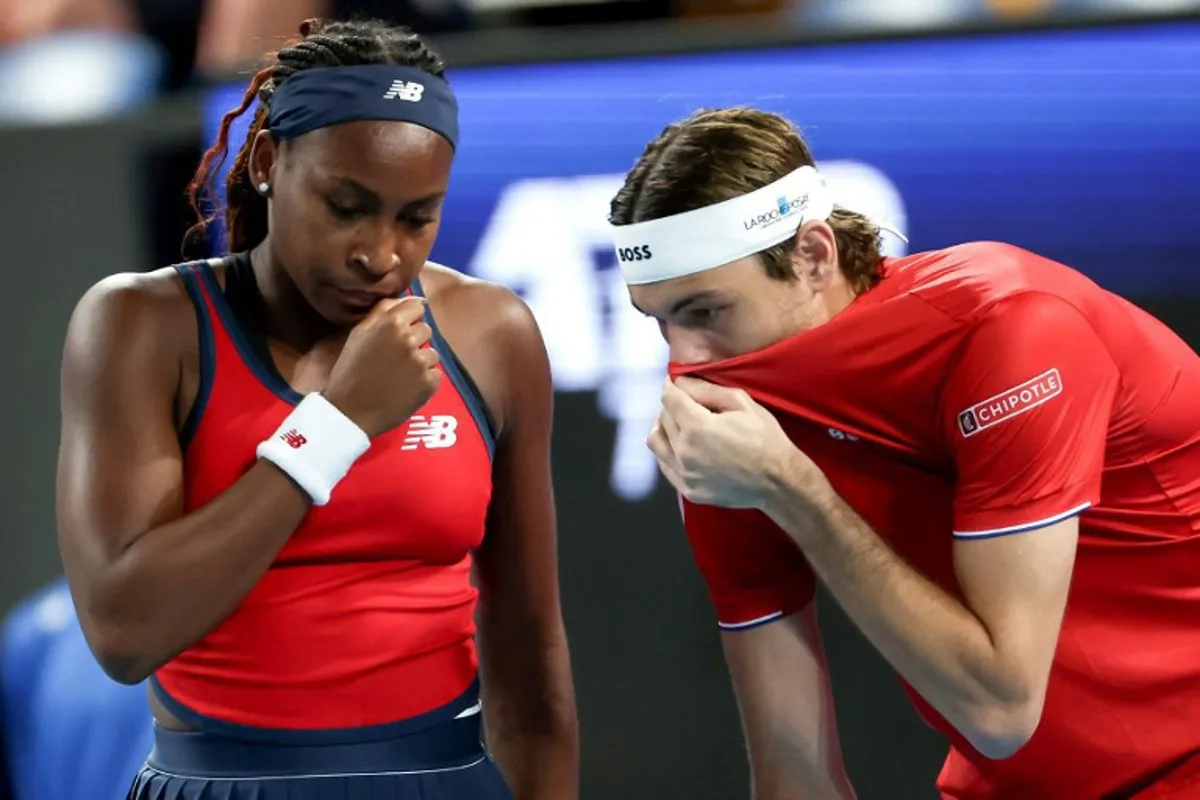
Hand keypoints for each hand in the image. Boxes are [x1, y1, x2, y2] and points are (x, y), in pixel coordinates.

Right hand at [323, 296, 441, 436]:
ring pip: (432, 353)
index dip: (410, 318)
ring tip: (399, 375)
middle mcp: (408, 339)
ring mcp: (420, 362)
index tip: (402, 330)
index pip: (418, 306)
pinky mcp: (429, 383)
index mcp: (390, 323)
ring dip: (420, 362)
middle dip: (414, 341)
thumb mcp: (358, 334)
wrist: (350, 411)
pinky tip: (406, 387)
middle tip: (395, 357)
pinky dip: (424, 380)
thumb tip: (412, 297)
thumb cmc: (351, 370)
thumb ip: (383, 310)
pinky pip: (435, 374)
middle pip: (426, 329)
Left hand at [648, 377, 809, 509]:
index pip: (669, 397)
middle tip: (685, 401)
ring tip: (677, 422)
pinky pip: (664, 464)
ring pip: (656, 441)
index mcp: (697, 427)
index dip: (672, 385)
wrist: (778, 481)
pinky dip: (667, 450)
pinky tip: (681, 445)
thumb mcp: (742, 403)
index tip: (676, 382)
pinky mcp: (687, 489)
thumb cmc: (765, 439)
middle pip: (663, 417)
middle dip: (671, 405)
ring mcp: (684, 473)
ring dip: (663, 426)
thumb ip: (706, 390)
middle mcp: (685, 451)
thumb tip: (680, 381)